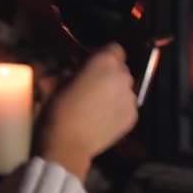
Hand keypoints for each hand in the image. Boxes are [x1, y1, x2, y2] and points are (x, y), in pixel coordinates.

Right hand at [36, 43, 137, 179]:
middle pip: (121, 69)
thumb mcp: (58, 81)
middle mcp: (123, 76)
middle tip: (94, 86)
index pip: (114, 48)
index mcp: (105, 61)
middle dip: (110, 74)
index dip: (103, 55)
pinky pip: (127, 106)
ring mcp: (131, 97)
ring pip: (125, 89)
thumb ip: (75, 71)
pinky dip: (118, 109)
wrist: (68, 144)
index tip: (92, 65)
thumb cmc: (58, 109)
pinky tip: (104, 118)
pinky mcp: (133, 116)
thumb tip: (77, 71)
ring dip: (115, 92)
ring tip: (98, 105)